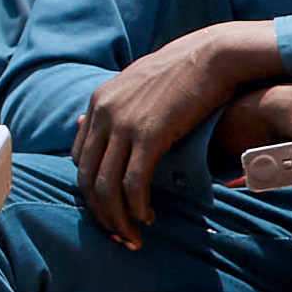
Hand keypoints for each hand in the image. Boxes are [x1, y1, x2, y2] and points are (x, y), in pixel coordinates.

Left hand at [74, 20, 283, 245]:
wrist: (212, 55)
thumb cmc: (185, 72)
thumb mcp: (142, 86)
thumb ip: (123, 108)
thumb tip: (114, 128)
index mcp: (99, 102)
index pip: (79, 158)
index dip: (91, 190)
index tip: (108, 210)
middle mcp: (103, 113)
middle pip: (86, 177)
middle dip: (100, 213)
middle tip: (117, 235)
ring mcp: (123, 123)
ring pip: (106, 186)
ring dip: (117, 218)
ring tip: (132, 236)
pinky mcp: (149, 135)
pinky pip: (132, 183)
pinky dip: (137, 207)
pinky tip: (148, 218)